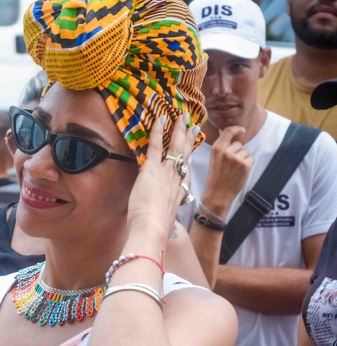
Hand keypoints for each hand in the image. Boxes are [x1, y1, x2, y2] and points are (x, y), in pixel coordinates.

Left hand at [127, 114, 194, 241]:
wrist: (153, 229)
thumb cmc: (156, 229)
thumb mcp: (165, 218)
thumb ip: (165, 211)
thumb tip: (163, 214)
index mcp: (180, 191)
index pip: (186, 169)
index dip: (190, 156)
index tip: (193, 145)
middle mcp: (176, 179)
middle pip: (185, 154)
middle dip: (188, 138)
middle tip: (192, 124)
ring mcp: (166, 172)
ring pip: (174, 146)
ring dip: (177, 130)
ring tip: (181, 117)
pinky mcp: (152, 169)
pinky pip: (156, 146)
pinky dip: (157, 132)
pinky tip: (160, 119)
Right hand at [201, 126, 252, 216]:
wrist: (217, 194)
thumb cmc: (215, 177)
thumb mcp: (214, 159)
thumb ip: (222, 148)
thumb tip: (228, 134)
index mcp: (216, 148)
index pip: (228, 131)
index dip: (237, 129)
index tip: (241, 131)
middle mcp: (226, 151)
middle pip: (239, 144)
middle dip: (238, 152)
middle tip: (231, 164)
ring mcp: (236, 158)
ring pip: (246, 152)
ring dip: (243, 159)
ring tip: (234, 170)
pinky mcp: (245, 165)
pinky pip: (251, 159)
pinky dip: (248, 165)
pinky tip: (240, 173)